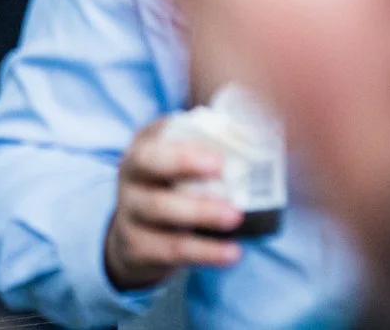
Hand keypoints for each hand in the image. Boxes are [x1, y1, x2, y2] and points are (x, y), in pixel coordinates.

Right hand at [103, 119, 243, 291]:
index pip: (157, 141)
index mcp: (143, 149)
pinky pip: (171, 250)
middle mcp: (129, 178)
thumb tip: (260, 136)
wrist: (133, 239)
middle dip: (184, 164)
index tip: (218, 159)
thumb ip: (205, 147)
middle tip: (223, 172)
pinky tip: (232, 252)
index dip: (184, 150)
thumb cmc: (170, 189)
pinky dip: (205, 252)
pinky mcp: (137, 248)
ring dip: (201, 213)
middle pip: (150, 168)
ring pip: (161, 210)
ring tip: (236, 217)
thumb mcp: (177, 164)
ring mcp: (129, 214)